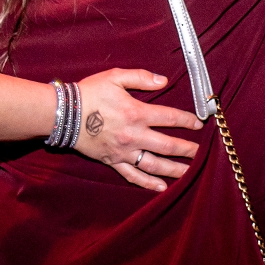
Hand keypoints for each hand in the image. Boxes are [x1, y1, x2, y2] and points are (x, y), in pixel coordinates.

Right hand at [72, 69, 204, 191]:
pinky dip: (148, 183)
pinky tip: (162, 187)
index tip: (198, 124)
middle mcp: (134, 135)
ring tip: (188, 172)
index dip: (187, 120)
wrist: (64, 114)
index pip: (169, 117)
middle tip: (200, 152)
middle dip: (187, 149)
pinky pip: (133, 175)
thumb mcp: (115, 77)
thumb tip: (164, 81)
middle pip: (168, 145)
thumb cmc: (90, 93)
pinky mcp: (113, 161)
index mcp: (137, 113)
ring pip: (154, 164)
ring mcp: (124, 151)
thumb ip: (141, 77)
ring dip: (174, 169)